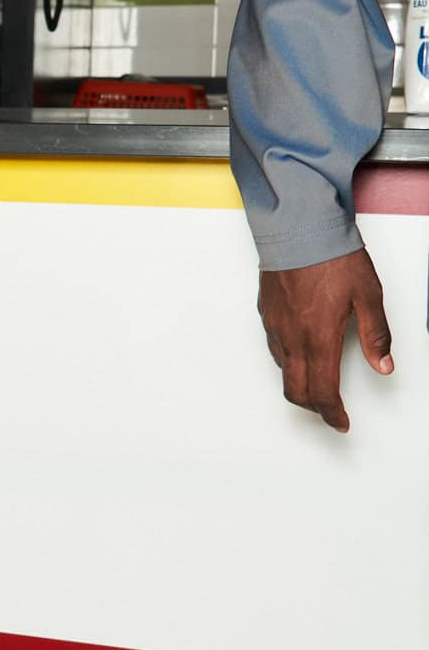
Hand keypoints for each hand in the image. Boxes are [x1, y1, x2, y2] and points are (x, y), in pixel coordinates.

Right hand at [257, 248, 391, 432]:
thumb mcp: (368, 295)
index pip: (323, 392)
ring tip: (317, 381)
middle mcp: (293, 338)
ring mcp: (276, 326)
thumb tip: (384, 365)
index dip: (333, 414)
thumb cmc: (332, 256)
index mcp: (319, 339)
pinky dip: (288, 361)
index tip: (341, 421)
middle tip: (330, 410)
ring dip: (300, 384)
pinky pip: (275, 348)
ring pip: (284, 371)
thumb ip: (376, 334)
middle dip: (314, 407)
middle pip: (296, 391)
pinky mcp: (266, 313)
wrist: (298, 228)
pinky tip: (301, 351)